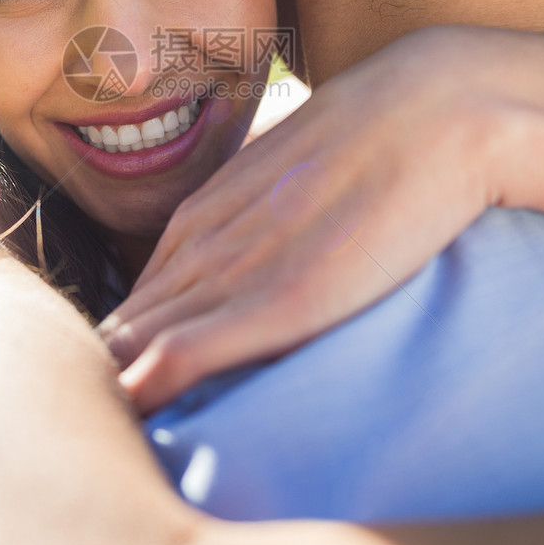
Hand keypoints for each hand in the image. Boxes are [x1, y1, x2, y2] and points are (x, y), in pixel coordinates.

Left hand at [100, 25, 543, 413]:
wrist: (432, 107)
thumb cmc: (375, 141)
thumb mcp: (298, 177)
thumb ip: (265, 218)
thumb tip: (262, 258)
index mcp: (206, 214)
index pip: (141, 298)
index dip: (130, 347)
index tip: (130, 388)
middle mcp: (204, 241)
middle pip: (127, 325)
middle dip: (112, 374)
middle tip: (111, 424)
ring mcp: (237, 269)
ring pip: (140, 340)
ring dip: (121, 386)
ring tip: (115, 437)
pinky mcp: (279, 299)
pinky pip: (186, 350)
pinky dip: (152, 386)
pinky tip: (135, 414)